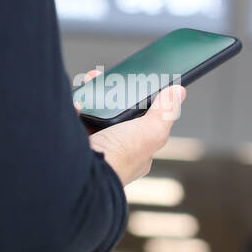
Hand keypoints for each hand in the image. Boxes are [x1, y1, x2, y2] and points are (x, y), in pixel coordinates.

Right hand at [74, 70, 185, 185]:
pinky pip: (73, 118)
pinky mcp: (73, 140)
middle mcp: (115, 151)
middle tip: (109, 81)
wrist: (79, 170)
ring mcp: (93, 146)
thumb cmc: (118, 157)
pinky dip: (74, 108)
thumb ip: (165, 112)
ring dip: (92, 98)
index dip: (143, 104)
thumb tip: (178, 92)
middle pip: (116, 116)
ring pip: (93, 115)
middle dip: (112, 96)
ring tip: (91, 83)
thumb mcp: (151, 131)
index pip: (144, 124)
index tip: (138, 85)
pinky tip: (77, 103)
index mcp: (136, 152)